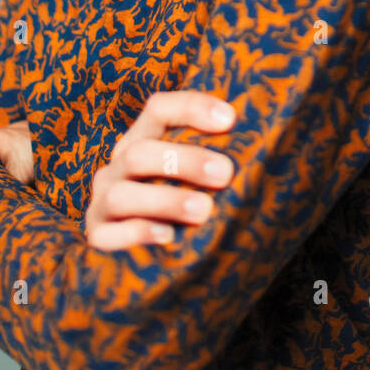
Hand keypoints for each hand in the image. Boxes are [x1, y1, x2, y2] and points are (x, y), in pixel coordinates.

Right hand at [85, 90, 236, 250]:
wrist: (151, 261)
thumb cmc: (187, 205)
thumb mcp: (197, 176)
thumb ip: (217, 160)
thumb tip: (272, 147)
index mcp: (143, 140)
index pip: (159, 109)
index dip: (192, 108)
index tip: (230, 119)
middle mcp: (117, 166)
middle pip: (140, 152)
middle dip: (185, 161)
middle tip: (225, 173)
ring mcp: (103, 201)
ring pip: (121, 194)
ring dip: (166, 200)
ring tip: (204, 210)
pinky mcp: (97, 235)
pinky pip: (106, 234)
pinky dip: (136, 233)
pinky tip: (167, 236)